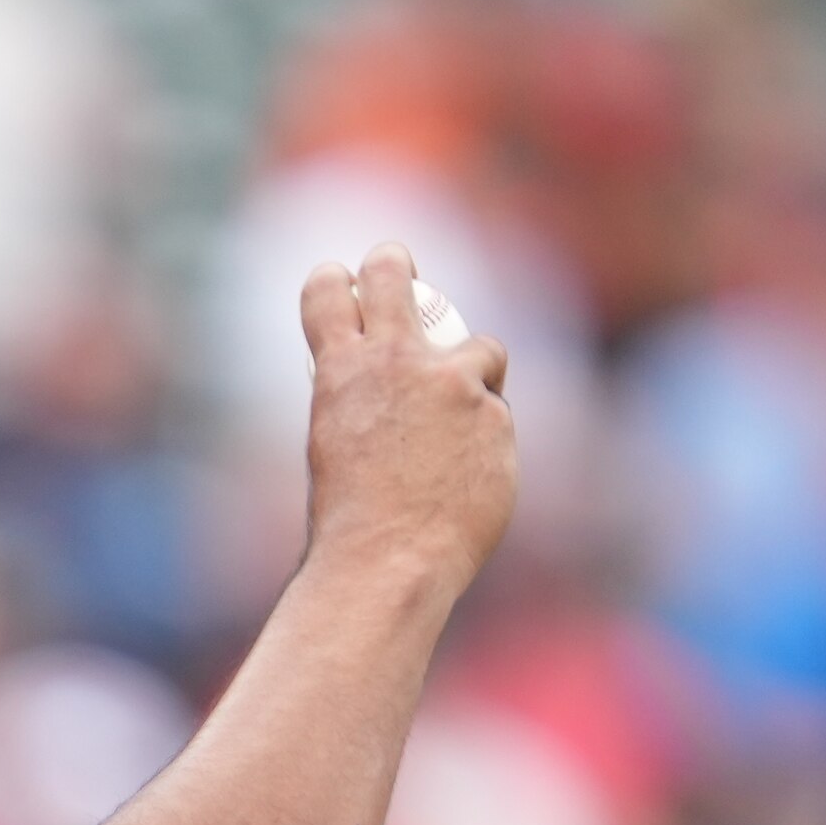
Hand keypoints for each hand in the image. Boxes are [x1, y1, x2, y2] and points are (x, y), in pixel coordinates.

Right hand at [298, 240, 517, 594]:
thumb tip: (389, 395)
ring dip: (476, 373)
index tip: (346, 283)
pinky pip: (498, 415)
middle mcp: (395, 361)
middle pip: (391, 273)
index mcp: (339, 372)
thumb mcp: (332, 447)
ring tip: (462, 421)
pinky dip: (488, 440)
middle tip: (399, 268)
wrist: (388, 560)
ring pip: (481, 349)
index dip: (335, 280)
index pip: (326, 292)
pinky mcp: (495, 415)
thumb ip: (362, 404)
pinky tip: (469, 478)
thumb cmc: (349, 521)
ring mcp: (451, 383)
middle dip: (393, 263)